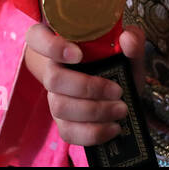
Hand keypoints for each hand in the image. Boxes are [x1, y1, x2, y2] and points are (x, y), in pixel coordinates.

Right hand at [23, 24, 145, 147]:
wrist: (122, 93)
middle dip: (88, 87)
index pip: (36, 37)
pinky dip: (94, 132)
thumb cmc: (118, 64)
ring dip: (95, 111)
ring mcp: (55, 98)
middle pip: (53, 79)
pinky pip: (68, 132)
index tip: (78, 54)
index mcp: (62, 44)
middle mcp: (53, 70)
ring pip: (61, 107)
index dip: (51, 46)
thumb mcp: (129, 50)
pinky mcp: (63, 123)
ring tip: (121, 109)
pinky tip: (113, 127)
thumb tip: (127, 39)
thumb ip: (132, 40)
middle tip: (117, 90)